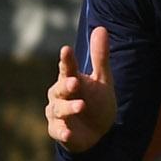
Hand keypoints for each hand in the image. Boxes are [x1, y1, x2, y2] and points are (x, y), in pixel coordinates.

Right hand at [47, 27, 116, 153]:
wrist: (98, 133)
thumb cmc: (96, 101)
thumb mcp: (102, 79)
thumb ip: (100, 57)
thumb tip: (101, 27)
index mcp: (69, 79)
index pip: (67, 68)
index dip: (67, 60)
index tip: (67, 49)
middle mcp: (59, 95)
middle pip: (60, 88)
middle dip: (66, 85)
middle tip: (75, 82)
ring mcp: (57, 113)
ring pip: (58, 109)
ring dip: (69, 108)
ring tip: (81, 106)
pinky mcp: (58, 131)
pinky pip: (57, 131)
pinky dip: (62, 132)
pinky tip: (68, 133)